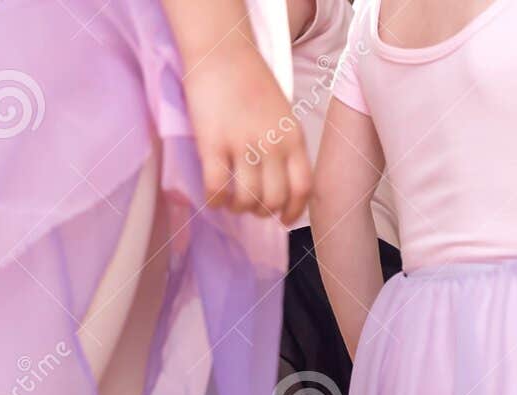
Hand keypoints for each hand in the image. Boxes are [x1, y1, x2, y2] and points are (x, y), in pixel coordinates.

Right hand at [182, 41, 310, 223]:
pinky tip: (214, 200)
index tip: (285, 220)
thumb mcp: (283, 114)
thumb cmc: (251, 80)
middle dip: (264, 212)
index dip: (295, 211)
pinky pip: (217, 186)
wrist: (222, 51)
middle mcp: (273, 145)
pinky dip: (216, 201)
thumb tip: (279, 179)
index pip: (303, 188)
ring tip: (232, 204)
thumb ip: (285, 144)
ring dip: (240, 208)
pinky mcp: (213, 142)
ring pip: (247, 198)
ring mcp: (243, 144)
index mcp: (294, 138)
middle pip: (275, 198)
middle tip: (252, 209)